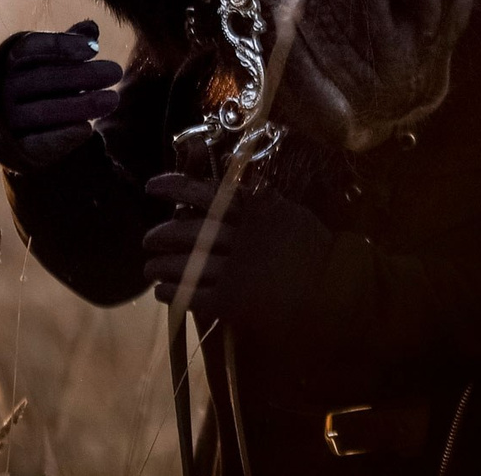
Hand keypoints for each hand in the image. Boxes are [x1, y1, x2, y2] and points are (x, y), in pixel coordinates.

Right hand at [0, 23, 121, 171]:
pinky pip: (38, 142)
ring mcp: (7, 119)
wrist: (17, 130)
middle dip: (83, 75)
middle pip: (43, 78)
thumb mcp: (52, 59)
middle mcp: (4, 87)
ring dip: (81, 105)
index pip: (30, 46)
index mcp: (10, 59)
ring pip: (43, 111)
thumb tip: (91, 27)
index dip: (61, 45)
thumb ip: (71, 43)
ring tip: (113, 99)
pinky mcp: (15, 148)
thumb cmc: (41, 82)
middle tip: (116, 72)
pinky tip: (87, 129)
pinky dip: (63, 136)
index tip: (95, 47)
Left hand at [141, 173, 335, 334]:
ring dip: (161, 266)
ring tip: (150, 267)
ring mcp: (238, 270)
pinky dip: (171, 292)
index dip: (175, 187)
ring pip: (186, 263)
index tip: (152, 186)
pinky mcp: (233, 301)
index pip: (208, 193)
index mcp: (257, 211)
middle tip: (147, 239)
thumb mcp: (289, 213)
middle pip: (190, 231)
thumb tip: (231, 179)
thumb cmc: (313, 251)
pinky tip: (162, 292)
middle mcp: (244, 237)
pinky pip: (191, 294)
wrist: (334, 291)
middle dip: (162, 234)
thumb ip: (259, 199)